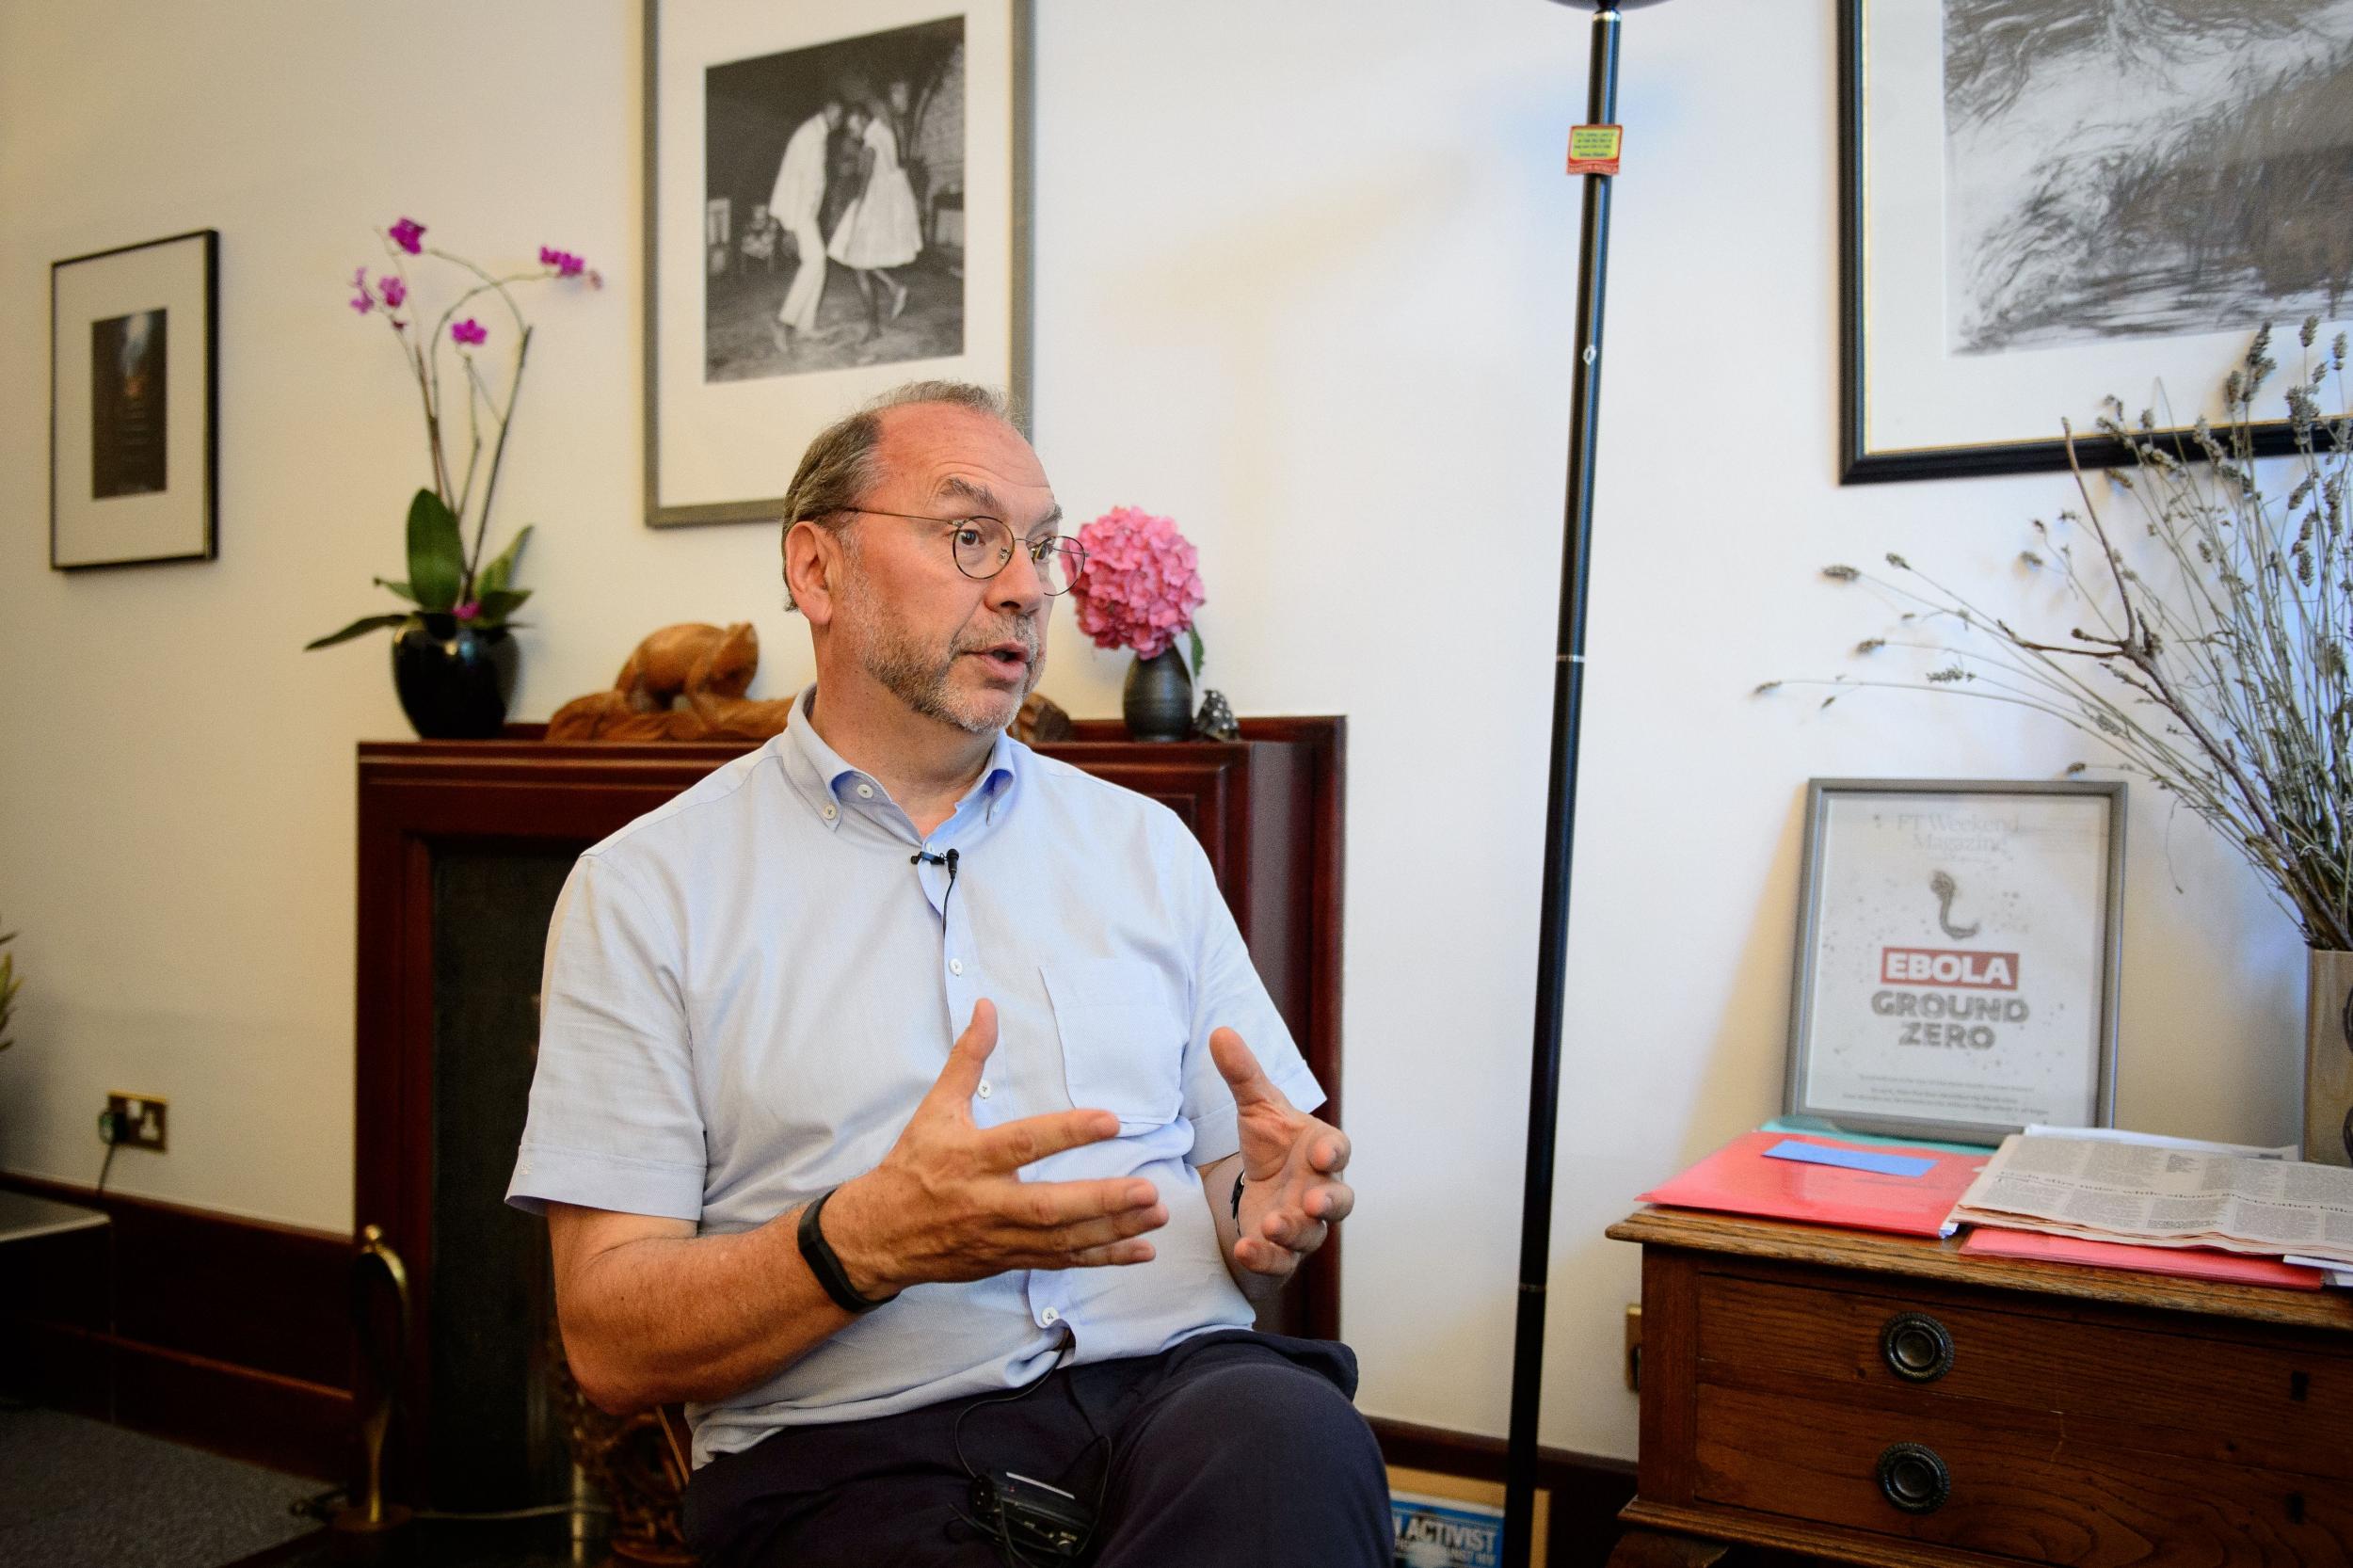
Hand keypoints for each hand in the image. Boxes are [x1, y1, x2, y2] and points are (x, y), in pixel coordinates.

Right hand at [824, 999, 1168, 1295]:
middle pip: (1049, 1207)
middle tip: (1149, 1190)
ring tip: (1157, 1214)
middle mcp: (987, 1202)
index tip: (1110, 1121)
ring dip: (1113, 1230)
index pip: (1024, 1143)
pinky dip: (1102, 1258)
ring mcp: (1000, 1237)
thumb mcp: (935, 1109)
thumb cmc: (913, 1165)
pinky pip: (1061, 1262)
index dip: (1067, 1133)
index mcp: (970, 1158)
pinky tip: (1142, 1249)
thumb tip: (987, 1007)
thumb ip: (968, 1059)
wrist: (879, 1236)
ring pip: (1062, 1240)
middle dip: (1101, 1201)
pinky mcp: (1009, 1260)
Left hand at [1212, 1028, 1352, 1281]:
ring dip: (1294, 1232)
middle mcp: (1320, 1189)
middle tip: (1313, 1201)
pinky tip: (1247, 1249)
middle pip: (1338, 1201)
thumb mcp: (1255, 1107)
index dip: (1334, 1153)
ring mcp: (1305, 1224)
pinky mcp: (1283, 1252)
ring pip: (1311, 1235)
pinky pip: (1282, 1262)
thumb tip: (1220, 1032)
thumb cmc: (1271, 1142)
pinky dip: (1267, 1258)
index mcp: (1320, 1150)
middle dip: (1329, 1203)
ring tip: (1271, 1225)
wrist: (1262, 1185)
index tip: (1322, 1154)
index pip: (1338, 1150)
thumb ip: (1243, 1074)